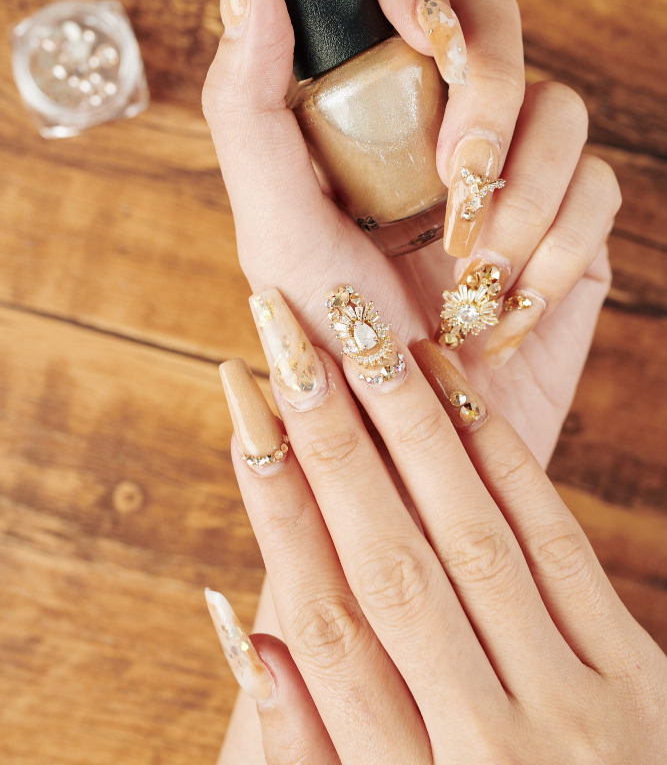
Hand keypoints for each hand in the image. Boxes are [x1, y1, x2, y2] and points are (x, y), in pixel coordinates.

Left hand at [202, 0, 620, 467]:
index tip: (423, 39)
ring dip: (521, 199)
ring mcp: (511, 167)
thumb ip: (247, 105)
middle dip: (490, 96)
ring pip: (563, 109)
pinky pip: (602, 189)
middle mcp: (437, 123)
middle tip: (457, 178)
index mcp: (363, 106)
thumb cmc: (329, 338)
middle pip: (497, 23)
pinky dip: (555, 252)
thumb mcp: (271, 227)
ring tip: (471, 280)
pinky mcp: (569, 220)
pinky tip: (504, 310)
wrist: (413, 441)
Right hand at [208, 306, 666, 763]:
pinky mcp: (641, 680)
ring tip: (366, 343)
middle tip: (290, 341)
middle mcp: (485, 750)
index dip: (276, 509)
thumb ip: (312, 750)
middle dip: (332, 445)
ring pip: (474, 542)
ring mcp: (574, 711)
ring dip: (415, 433)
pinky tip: (459, 394)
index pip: (323, 625)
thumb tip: (246, 634)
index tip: (245, 414)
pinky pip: (560, 551)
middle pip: (390, 568)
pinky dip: (505, 464)